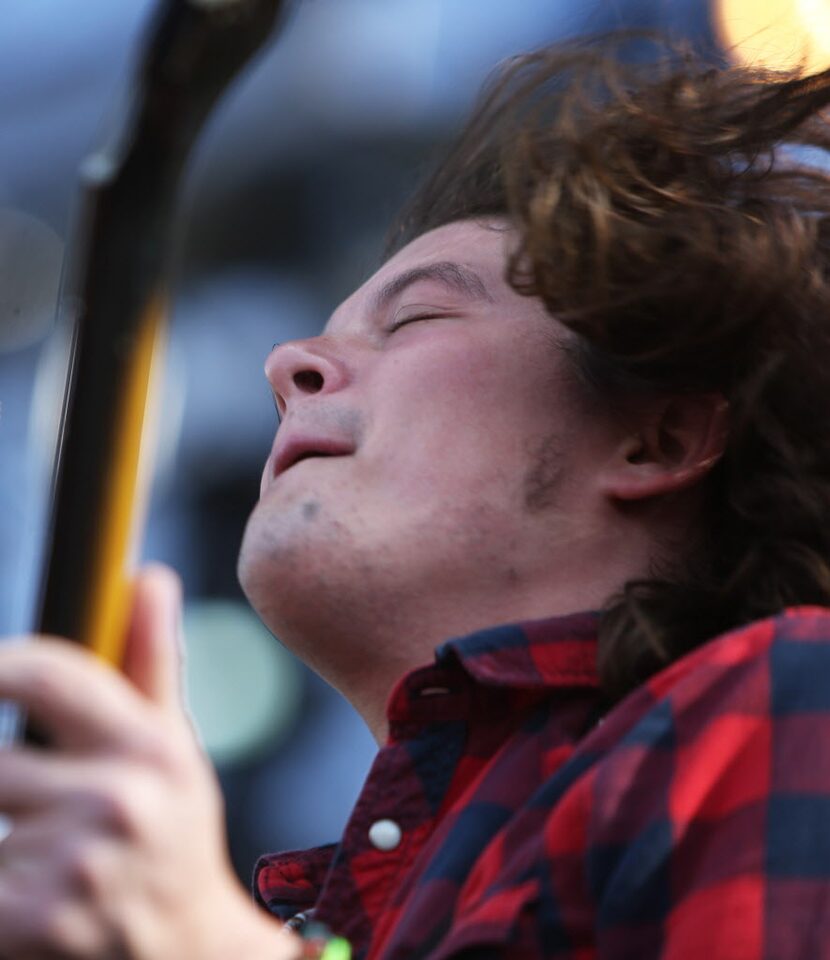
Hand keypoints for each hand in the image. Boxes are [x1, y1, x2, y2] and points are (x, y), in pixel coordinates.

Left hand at [0, 565, 300, 959]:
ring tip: (41, 843)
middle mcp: (114, 801)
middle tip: (28, 788)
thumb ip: (150, 658)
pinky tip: (27, 876)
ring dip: (2, 825)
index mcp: (148, 745)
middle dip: (4, 776)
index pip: (38, 673)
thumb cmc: (173, 830)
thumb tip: (149, 575)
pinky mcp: (28, 923)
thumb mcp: (173, 745)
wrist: (183, 949)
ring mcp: (68, 868)